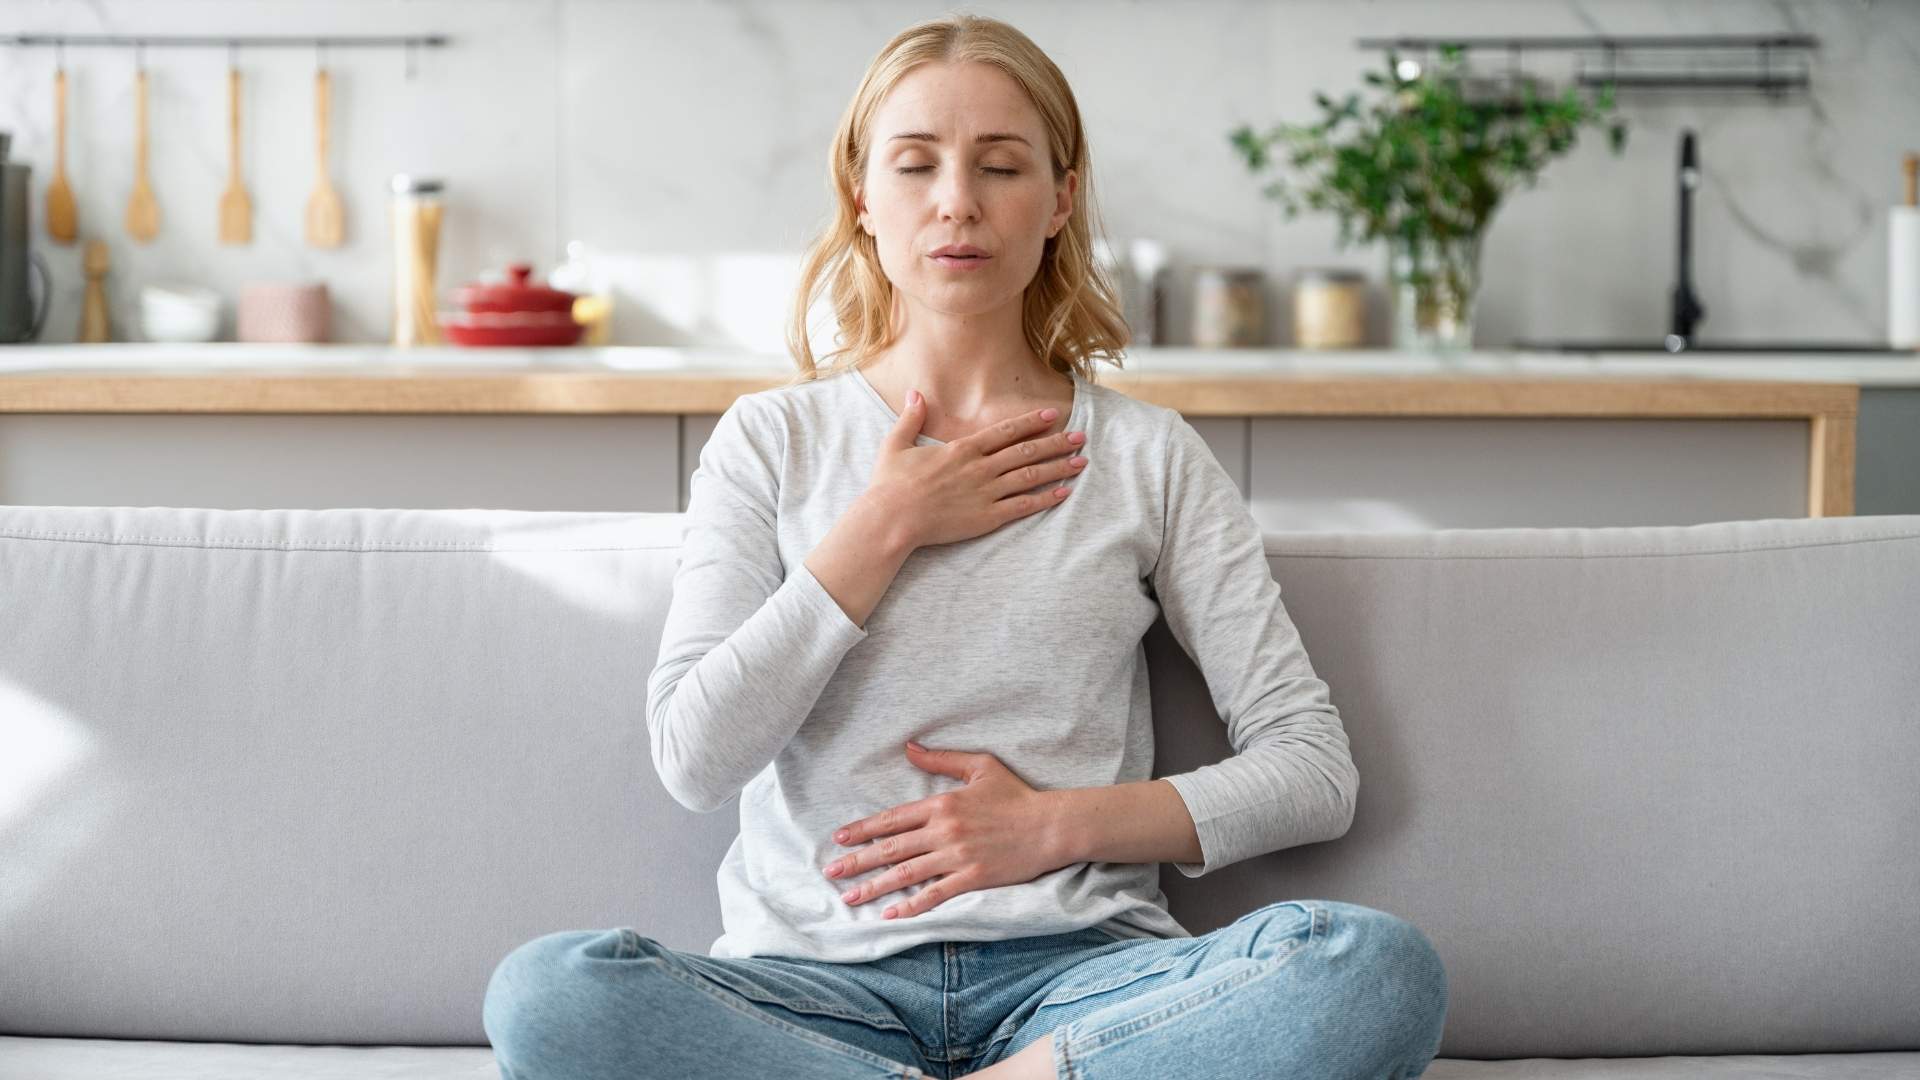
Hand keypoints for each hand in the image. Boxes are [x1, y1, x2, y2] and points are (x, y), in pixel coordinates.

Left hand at [824, 741, 1068, 918]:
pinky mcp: (972, 878)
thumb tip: (909, 747)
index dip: (863, 829)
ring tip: (850, 896)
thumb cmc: (1017, 795)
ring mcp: (957, 857)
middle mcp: (944, 831)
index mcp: (942, 803)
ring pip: (906, 874)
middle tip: (832, 872)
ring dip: (875, 886)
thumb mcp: (979, 767)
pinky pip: (934, 895)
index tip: (840, 838)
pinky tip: (891, 915)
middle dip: (858, 861)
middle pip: (891, 848)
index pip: (893, 818)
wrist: (1050, 825)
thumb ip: (941, 759)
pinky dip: (911, 906)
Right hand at [864, 385, 1087, 551]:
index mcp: (963, 449)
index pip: (1006, 431)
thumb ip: (911, 417)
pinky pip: (1023, 506)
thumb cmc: (890, 485)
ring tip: (1081, 462)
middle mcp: (980, 468)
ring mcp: (986, 493)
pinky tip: (1064, 493)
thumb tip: (915, 393)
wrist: (891, 519)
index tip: (1053, 414)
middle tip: (1081, 437)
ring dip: (1058, 468)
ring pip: (1031, 476)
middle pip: (1027, 450)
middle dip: (1057, 442)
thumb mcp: (896, 444)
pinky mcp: (986, 518)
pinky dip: (1046, 498)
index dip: (1032, 422)